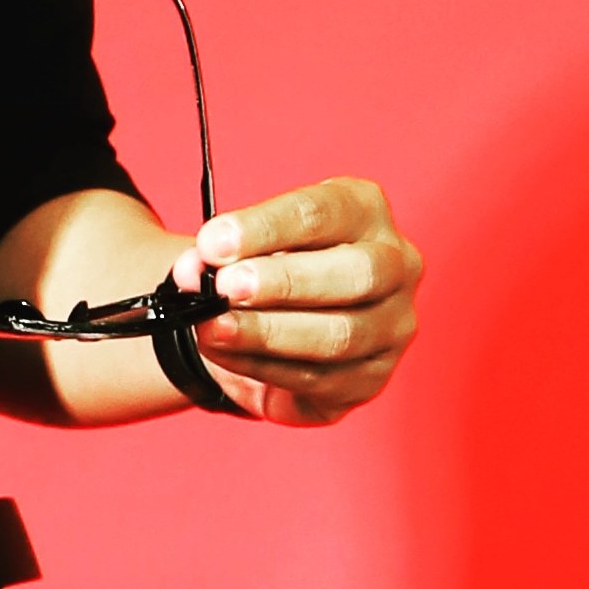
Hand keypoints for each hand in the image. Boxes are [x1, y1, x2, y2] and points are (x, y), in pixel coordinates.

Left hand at [171, 177, 421, 425]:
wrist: (277, 316)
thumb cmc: (269, 261)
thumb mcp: (245, 243)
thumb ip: (220, 253)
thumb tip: (193, 271)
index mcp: (365, 210)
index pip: (322, 211)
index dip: (264, 227)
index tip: (212, 243)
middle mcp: (394, 265)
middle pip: (354, 273)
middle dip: (282, 281)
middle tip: (226, 287)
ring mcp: (391, 326)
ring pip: (340, 335)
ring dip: (267, 333)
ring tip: (214, 326)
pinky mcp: (371, 378)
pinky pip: (319, 379)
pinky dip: (263, 366)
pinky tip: (227, 352)